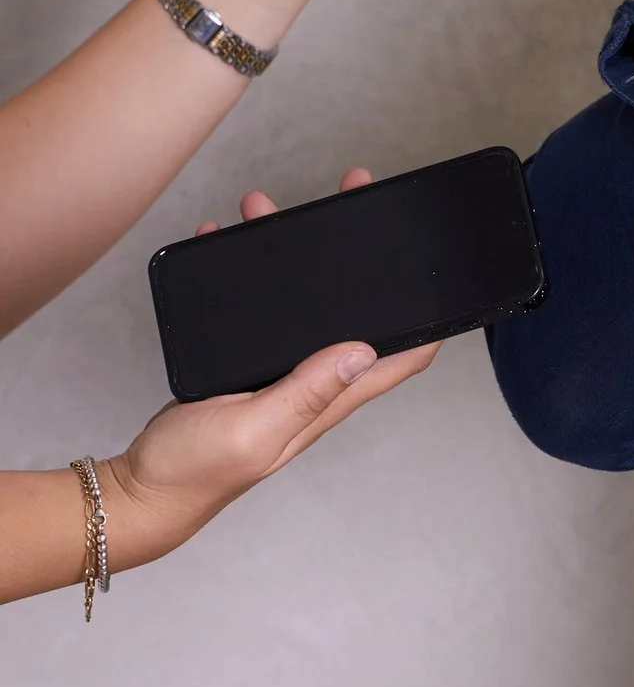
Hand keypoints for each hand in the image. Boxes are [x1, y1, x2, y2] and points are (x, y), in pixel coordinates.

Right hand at [101, 170, 435, 569]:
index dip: (429, 317)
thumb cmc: (196, 471)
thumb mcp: (254, 429)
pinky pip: (258, 311)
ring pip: (302, 303)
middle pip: (355, 314)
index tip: (436, 268)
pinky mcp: (245, 367)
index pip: (401, 358)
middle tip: (348, 198)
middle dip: (356, 258)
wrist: (143, 488)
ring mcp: (281, 373)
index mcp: (328, 401)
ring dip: (291, 254)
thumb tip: (363, 350)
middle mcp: (314, 383)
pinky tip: (225, 243)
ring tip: (264, 210)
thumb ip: (306, 392)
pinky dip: (247, 275)